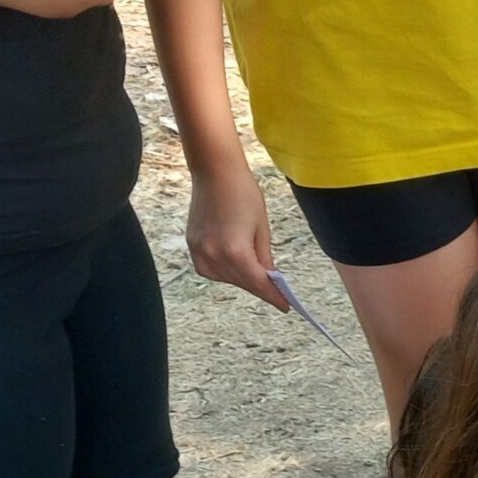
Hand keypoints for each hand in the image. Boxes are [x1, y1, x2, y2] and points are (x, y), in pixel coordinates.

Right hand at [188, 164, 287, 308]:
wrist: (214, 171)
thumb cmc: (243, 193)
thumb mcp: (262, 228)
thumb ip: (264, 257)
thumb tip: (268, 279)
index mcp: (235, 252)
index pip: (259, 283)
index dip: (274, 297)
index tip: (286, 306)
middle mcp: (214, 255)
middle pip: (242, 282)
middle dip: (260, 288)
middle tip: (277, 294)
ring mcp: (199, 250)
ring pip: (226, 278)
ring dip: (242, 280)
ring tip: (258, 277)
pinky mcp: (191, 244)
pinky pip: (210, 269)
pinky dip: (225, 271)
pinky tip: (236, 266)